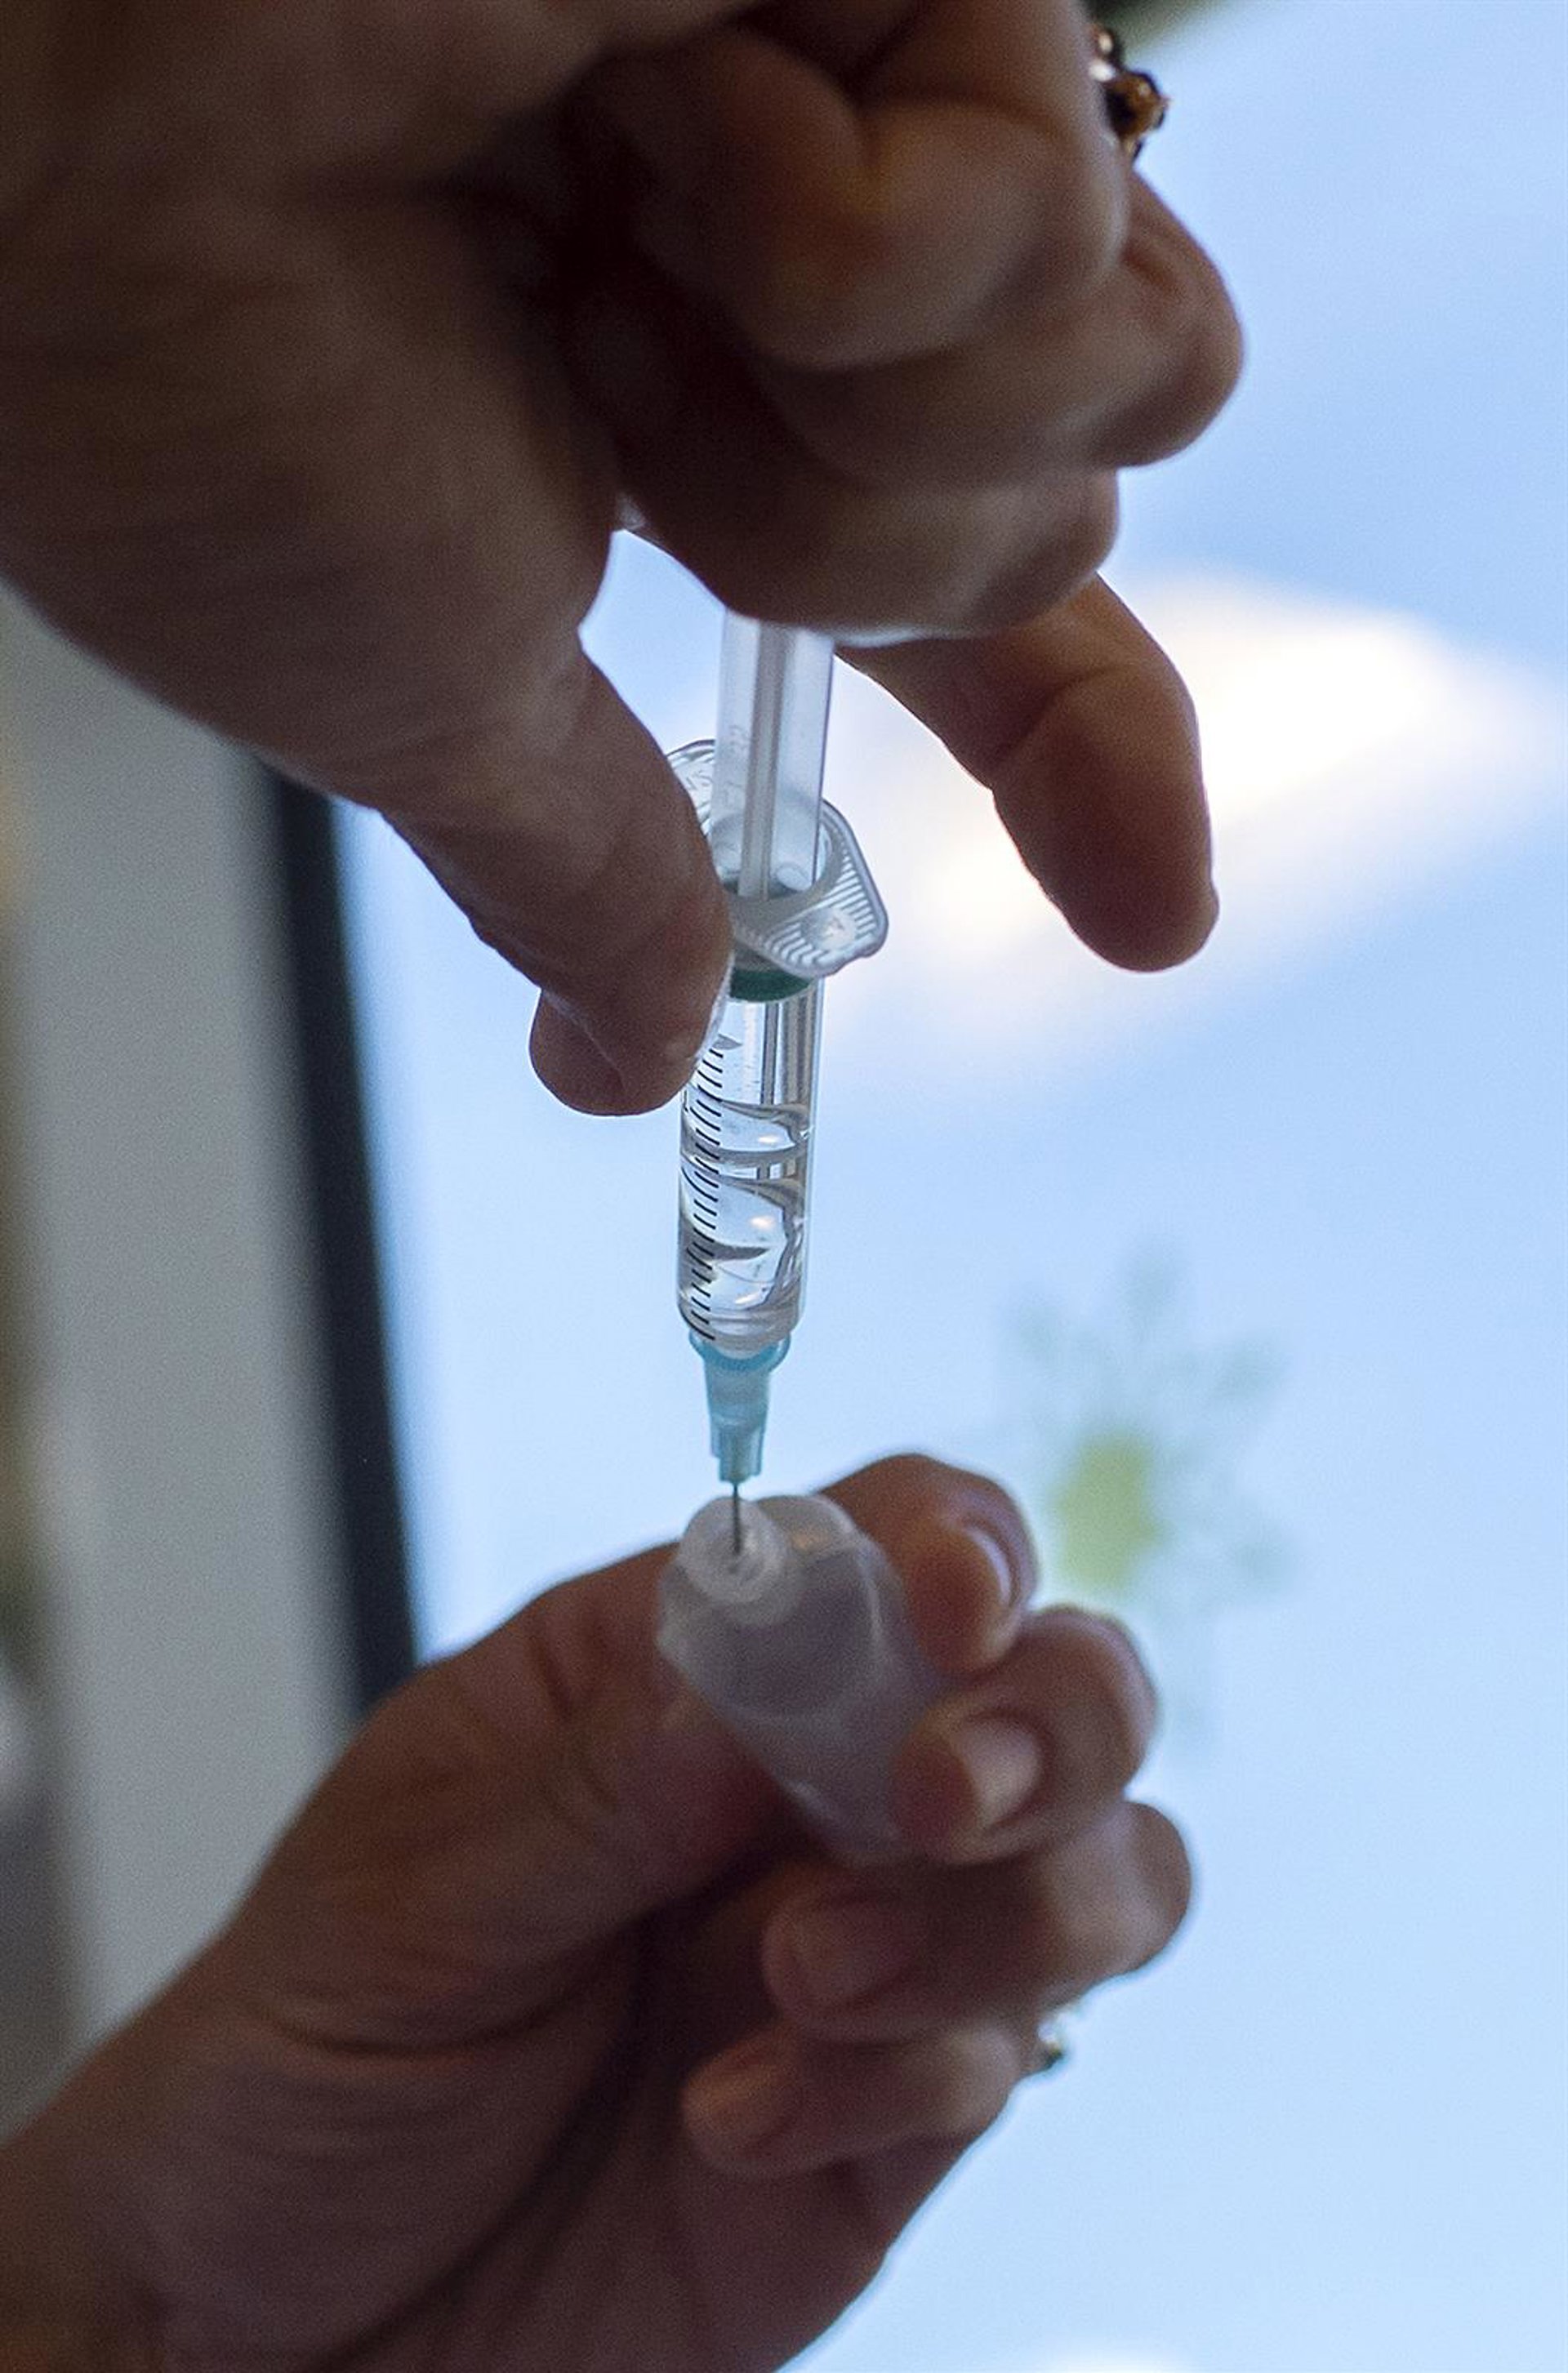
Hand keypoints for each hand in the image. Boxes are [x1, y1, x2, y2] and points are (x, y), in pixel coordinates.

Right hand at [0, 0, 1237, 1114]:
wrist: (40, 124)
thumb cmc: (165, 379)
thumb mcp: (429, 707)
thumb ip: (588, 869)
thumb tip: (616, 1064)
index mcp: (696, 440)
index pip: (978, 622)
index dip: (1079, 756)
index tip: (1150, 918)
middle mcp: (807, 275)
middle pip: (1070, 518)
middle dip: (852, 554)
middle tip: (620, 429)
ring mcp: (871, 100)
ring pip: (1137, 379)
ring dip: (858, 430)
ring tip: (629, 279)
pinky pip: (1044, 212)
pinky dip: (842, 245)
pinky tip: (658, 112)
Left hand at [0, 1456, 1188, 2372]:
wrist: (281, 2320)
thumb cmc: (312, 2051)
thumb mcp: (408, 1891)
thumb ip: (598, 1787)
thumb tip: (762, 1667)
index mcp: (681, 1670)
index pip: (884, 1540)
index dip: (961, 1549)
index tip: (952, 1614)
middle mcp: (806, 1792)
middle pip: (1056, 1694)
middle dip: (1045, 1729)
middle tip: (938, 1802)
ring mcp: (871, 1955)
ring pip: (1094, 1878)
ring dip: (989, 1919)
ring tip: (801, 1980)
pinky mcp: (891, 2128)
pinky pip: (994, 2070)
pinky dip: (892, 2084)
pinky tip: (728, 2125)